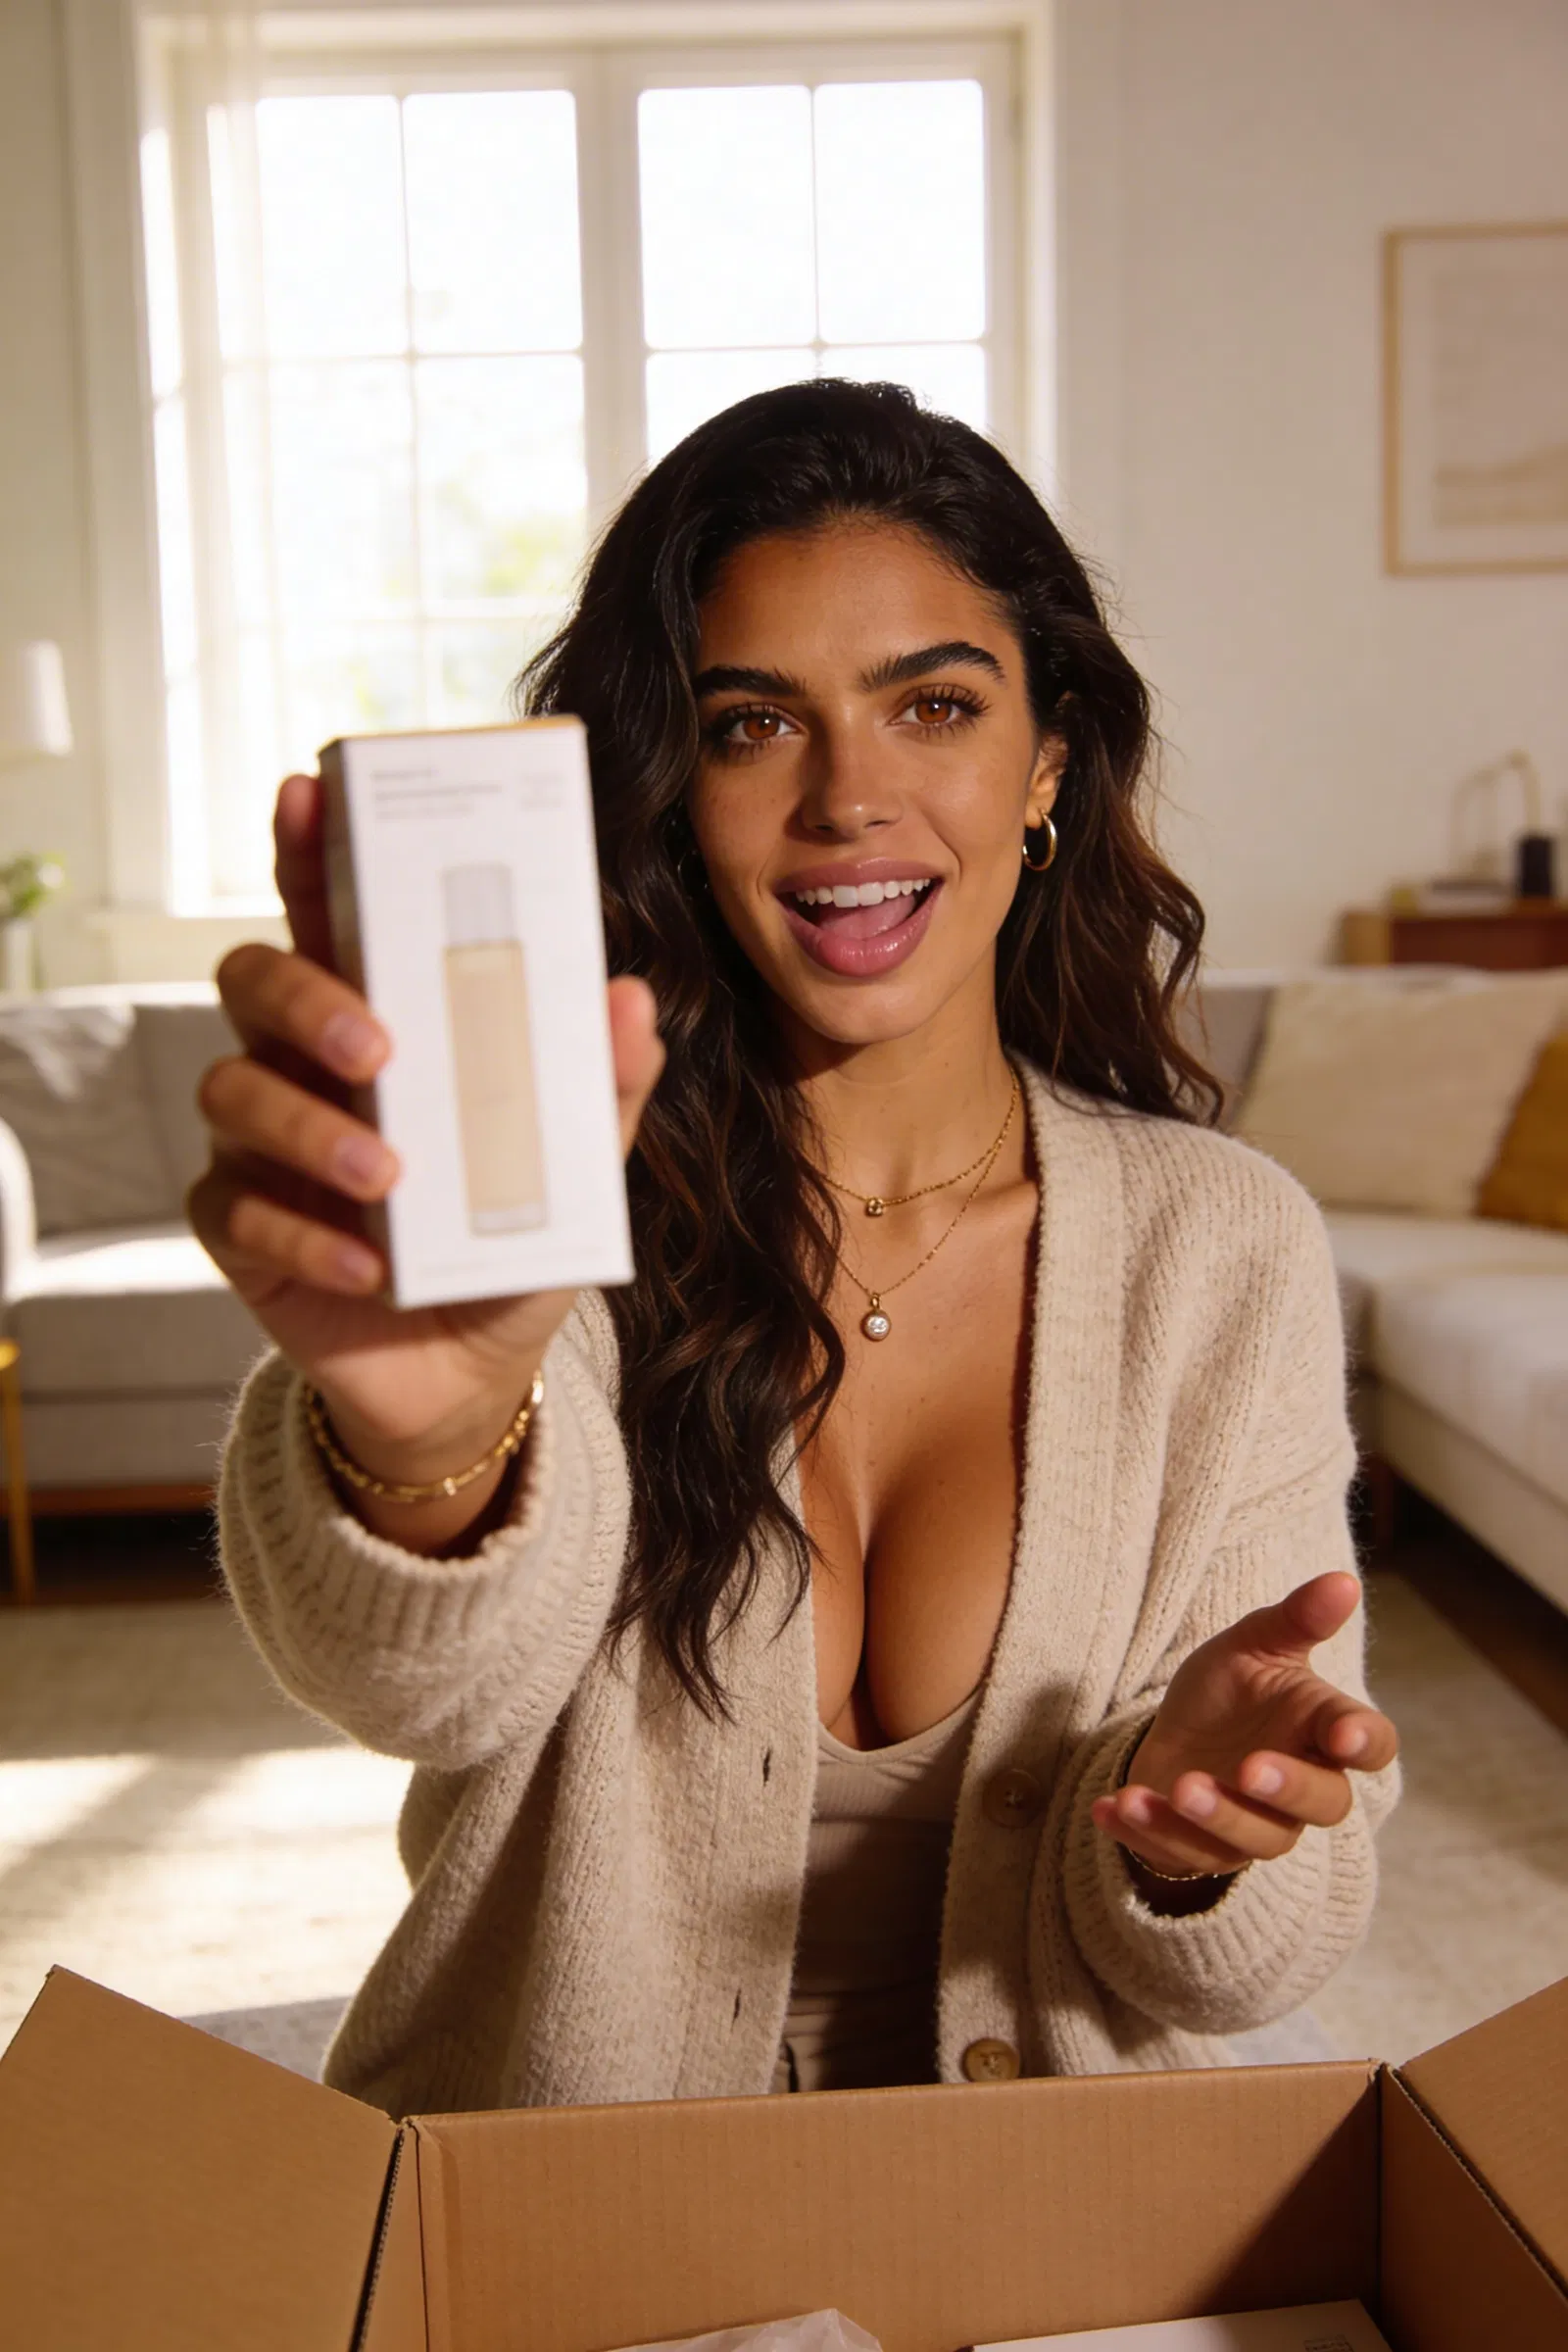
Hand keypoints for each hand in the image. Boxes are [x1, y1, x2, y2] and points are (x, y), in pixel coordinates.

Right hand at [187, 772, 663, 1535]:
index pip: (329, 911)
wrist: (474, 1368)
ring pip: (233, 1088)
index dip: (310, 848)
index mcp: (382, 1017)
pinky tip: (369, 1264)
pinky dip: (306, 1232)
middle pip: (252, 978)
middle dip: (305, 998)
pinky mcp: (237, 1227)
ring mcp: (260, 1142)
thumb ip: (604, 1083)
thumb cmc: (513, 1239)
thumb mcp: (581, 1165)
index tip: (310, 792)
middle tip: (377, 1048)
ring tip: (393, 1179)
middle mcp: (303, 1062)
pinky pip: (235, 1205)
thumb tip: (632, 997)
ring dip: (311, 1128)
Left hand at [1090, 1571, 1397, 1891]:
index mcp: (1323, 1731)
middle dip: (1288, 1789)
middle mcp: (1301, 1789)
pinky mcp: (1201, 1849)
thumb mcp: (1254, 1644)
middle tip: (1251, 1768)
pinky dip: (1146, 1831)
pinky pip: (1179, 1853)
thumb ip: (1296, 1619)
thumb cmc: (1232, 1689)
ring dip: (1215, 1817)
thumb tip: (1342, 1581)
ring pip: (1253, 1838)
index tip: (1343, 1736)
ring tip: (1178, 1786)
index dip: (1363, 1741)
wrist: (1179, 1732)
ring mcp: (1253, 1826)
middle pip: (1323, 1805)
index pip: (1370, 1743)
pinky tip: (1112, 1806)